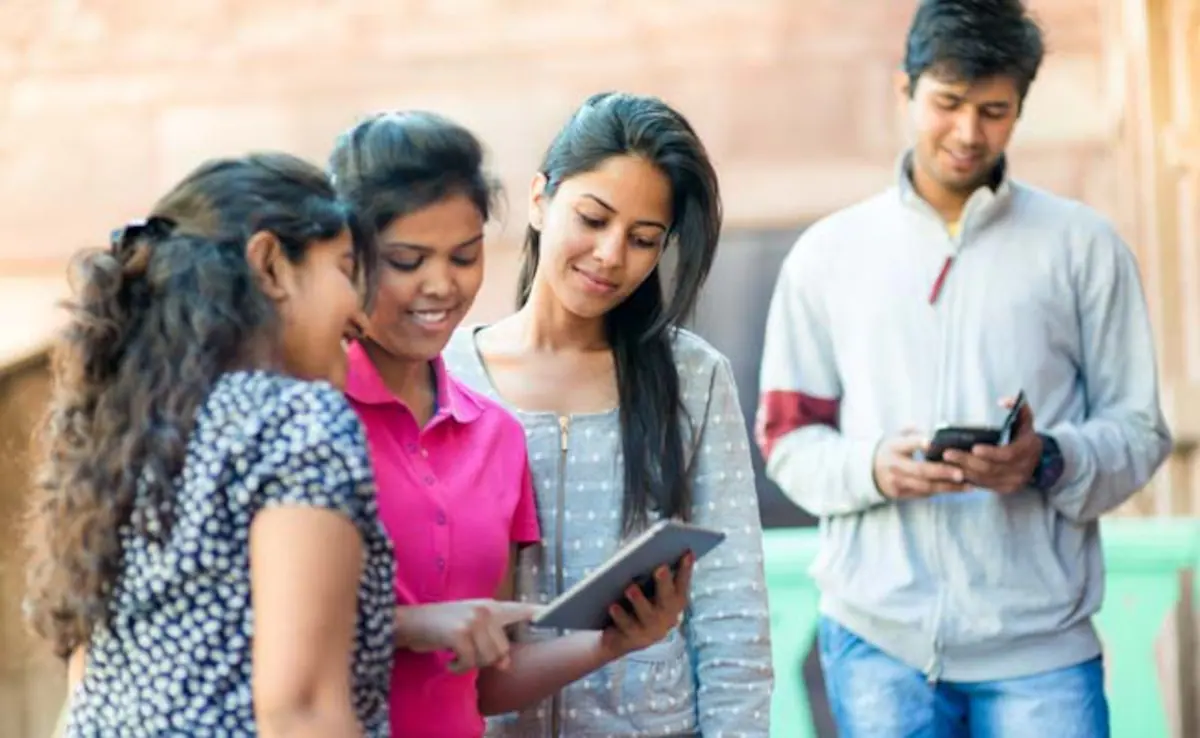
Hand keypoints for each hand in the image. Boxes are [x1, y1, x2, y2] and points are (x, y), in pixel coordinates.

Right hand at [399, 599, 541, 673]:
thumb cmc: (438, 627)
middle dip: (484, 660)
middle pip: (501, 649)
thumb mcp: (467, 630)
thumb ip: (489, 642)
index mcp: (488, 606)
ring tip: (455, 657)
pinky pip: (469, 662)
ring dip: (469, 664)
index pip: (519, 609)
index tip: (551, 614)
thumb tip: (505, 664)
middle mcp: (484, 610)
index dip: (537, 612)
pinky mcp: (460, 633)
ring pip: (487, 657)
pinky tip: (448, 661)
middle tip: (464, 657)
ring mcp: (473, 620)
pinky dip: (458, 667)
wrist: (408, 622)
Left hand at [601, 553, 694, 658]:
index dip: (686, 570)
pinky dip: (620, 615)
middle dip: (664, 583)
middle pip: (667, 600)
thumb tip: (648, 551)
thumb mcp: (647, 589)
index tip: (687, 552)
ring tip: (630, 588)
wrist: (620, 637)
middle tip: (661, 568)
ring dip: (639, 600)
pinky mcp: (633, 639)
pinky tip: (613, 605)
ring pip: (647, 615)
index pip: (682, 584)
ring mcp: (651, 630)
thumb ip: (652, 574)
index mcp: (675, 601)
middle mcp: (668, 617)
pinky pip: (626, 626)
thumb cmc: (637, 602)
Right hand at [873, 430, 968, 498]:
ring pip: (925, 486)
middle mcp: (895, 465)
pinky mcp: (901, 494)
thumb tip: (933, 430)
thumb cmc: (891, 452)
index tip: (933, 443)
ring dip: (948, 487)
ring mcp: (897, 482)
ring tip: (967, 485)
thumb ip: (912, 431)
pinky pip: (924, 494)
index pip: (908, 444)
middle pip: (920, 470)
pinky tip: (957, 489)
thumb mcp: (896, 438)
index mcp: (894, 447)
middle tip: (961, 473)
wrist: (870, 472)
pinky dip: (941, 492)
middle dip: (942, 472)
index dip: (919, 443)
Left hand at [942, 396, 1041, 493]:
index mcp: (1027, 450)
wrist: (1038, 460)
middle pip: (991, 469)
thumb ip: (1017, 407)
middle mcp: (1021, 469)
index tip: (973, 447)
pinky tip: (952, 471)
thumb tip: (1003, 400)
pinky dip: (967, 479)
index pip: (1007, 454)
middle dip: (967, 462)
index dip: (990, 452)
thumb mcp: (1025, 420)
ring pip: (984, 480)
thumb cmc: (1025, 436)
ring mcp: (1013, 482)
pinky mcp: (1004, 489)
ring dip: (963, 471)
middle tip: (947, 454)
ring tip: (945, 463)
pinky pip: (983, 486)